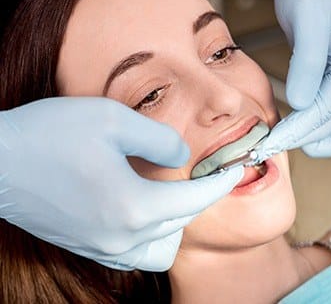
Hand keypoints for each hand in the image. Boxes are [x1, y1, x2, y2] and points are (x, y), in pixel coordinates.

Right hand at [0, 97, 242, 270]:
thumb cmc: (50, 135)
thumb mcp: (113, 120)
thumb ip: (160, 140)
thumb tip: (182, 159)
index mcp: (133, 207)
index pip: (195, 200)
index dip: (220, 184)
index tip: (236, 171)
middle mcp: (121, 237)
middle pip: (180, 222)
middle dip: (199, 198)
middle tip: (204, 175)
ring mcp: (102, 247)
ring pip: (161, 246)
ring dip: (175, 221)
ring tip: (171, 194)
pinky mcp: (86, 247)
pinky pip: (134, 253)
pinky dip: (149, 234)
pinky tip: (142, 209)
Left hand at [261, 0, 330, 157]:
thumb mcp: (306, 22)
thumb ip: (308, 63)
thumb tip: (300, 102)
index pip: (323, 115)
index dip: (294, 132)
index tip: (268, 143)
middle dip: (299, 139)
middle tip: (268, 146)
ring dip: (310, 140)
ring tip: (280, 139)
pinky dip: (314, 130)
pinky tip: (292, 126)